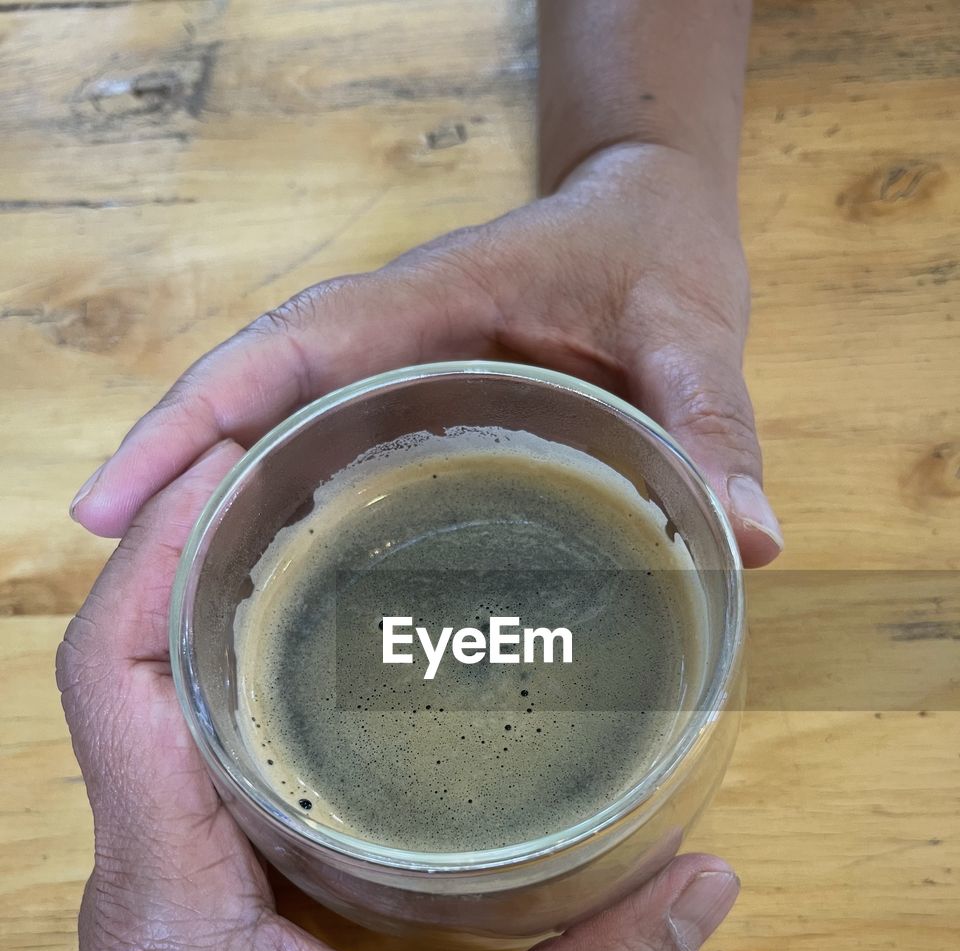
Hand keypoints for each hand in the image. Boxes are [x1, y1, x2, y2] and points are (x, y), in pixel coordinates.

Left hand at [58, 443, 739, 950]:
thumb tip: (707, 882)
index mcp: (167, 898)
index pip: (112, 681)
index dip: (152, 557)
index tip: (223, 467)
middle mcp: (139, 882)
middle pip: (127, 675)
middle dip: (192, 561)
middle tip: (299, 481)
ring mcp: (157, 903)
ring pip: (155, 724)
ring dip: (215, 627)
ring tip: (320, 553)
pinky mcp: (187, 927)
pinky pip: (194, 780)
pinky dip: (244, 707)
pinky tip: (335, 696)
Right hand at [70, 143, 781, 565]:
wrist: (650, 223)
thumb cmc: (653, 259)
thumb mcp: (690, 331)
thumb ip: (712, 421)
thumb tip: (747, 539)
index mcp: (428, 306)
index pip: (286, 355)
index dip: (195, 421)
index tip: (117, 501)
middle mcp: (388, 340)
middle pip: (248, 398)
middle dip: (172, 472)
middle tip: (115, 581)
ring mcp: (392, 374)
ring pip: (274, 428)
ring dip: (210, 495)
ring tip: (164, 602)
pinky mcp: (408, 405)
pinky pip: (323, 448)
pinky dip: (277, 501)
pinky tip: (263, 581)